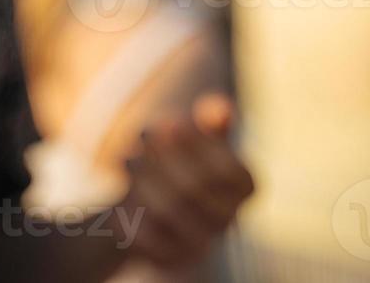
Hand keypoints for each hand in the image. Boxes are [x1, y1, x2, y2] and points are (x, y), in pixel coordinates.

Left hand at [115, 94, 253, 267]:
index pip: (229, 168)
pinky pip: (145, 234)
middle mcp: (228, 218)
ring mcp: (201, 244)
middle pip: (195, 187)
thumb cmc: (181, 157)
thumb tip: (221, 109)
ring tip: (129, 158)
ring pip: (168, 211)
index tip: (173, 122)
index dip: (197, 143)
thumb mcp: (197, 133)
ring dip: (144, 178)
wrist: (151, 204)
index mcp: (245, 186)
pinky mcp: (168, 259)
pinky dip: (130, 208)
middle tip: (143, 133)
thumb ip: (210, 120)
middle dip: (164, 156)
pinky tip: (124, 192)